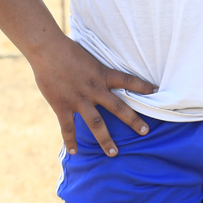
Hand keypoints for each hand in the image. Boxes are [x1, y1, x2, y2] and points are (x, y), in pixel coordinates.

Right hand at [30, 34, 156, 156]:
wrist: (47, 50)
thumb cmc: (67, 49)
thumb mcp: (89, 56)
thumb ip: (97, 69)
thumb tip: (104, 73)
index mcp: (102, 74)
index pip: (128, 81)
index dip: (143, 86)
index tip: (156, 91)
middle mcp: (94, 89)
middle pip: (118, 107)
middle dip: (133, 120)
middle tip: (145, 132)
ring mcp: (78, 99)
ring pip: (96, 123)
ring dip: (106, 139)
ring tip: (114, 153)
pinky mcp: (62, 105)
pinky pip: (67, 127)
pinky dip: (70, 140)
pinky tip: (75, 152)